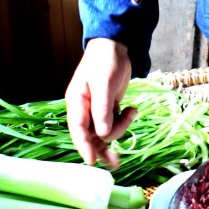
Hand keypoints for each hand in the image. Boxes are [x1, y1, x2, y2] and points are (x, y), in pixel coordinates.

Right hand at [65, 38, 135, 167]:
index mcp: (76, 102)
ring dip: (119, 129)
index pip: (77, 129)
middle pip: (90, 135)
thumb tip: (101, 134)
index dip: (83, 146)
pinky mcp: (108, 107)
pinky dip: (123, 122)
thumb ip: (102, 109)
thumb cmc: (105, 61)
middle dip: (103, 146)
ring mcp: (96, 109)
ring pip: (104, 131)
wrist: (115, 46)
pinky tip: (132, 110)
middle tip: (116, 162)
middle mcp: (84, 108)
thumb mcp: (103, 84)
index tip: (92, 161)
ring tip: (131, 113)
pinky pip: (113, 123)